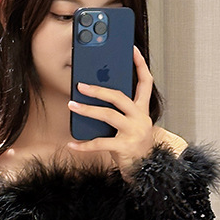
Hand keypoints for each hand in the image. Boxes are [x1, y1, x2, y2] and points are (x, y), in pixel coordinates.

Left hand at [67, 47, 154, 177]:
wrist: (147, 170)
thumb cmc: (135, 145)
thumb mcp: (131, 124)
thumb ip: (120, 111)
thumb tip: (95, 96)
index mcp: (142, 110)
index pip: (146, 82)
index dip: (140, 65)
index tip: (132, 50)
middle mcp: (140, 118)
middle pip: (119, 97)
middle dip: (99, 89)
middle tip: (80, 85)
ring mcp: (133, 132)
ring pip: (108, 115)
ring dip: (87, 110)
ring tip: (72, 105)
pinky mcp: (124, 147)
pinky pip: (100, 143)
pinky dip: (83, 145)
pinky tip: (72, 144)